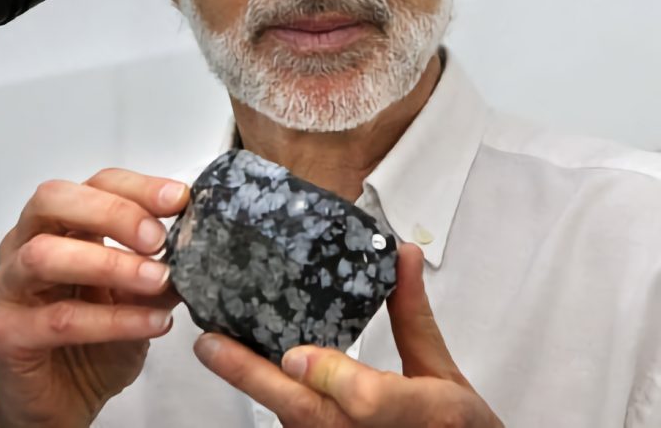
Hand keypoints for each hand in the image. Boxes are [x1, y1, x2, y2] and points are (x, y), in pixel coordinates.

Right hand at [0, 169, 187, 427]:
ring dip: (109, 263)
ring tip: (159, 279)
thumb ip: (158, 269)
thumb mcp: (137, 300)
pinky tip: (151, 322)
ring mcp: (8, 287)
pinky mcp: (4, 332)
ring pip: (45, 255)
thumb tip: (196, 245)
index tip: (180, 199)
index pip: (93, 184)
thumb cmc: (90, 346)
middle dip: (112, 212)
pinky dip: (111, 319)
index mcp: (58, 227)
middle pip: (53, 201)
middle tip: (158, 238)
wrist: (58, 406)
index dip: (137, 187)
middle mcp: (24, 246)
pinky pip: (58, 319)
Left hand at [193, 244, 503, 426]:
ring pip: (292, 421)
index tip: (296, 355)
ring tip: (213, 348)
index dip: (330, 377)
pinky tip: (239, 368)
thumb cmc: (454, 427)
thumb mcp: (442, 371)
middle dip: (255, 379)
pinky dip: (266, 398)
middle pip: (308, 412)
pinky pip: (293, 424)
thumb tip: (401, 254)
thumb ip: (414, 314)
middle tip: (211, 346)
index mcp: (423, 413)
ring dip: (251, 387)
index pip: (368, 400)